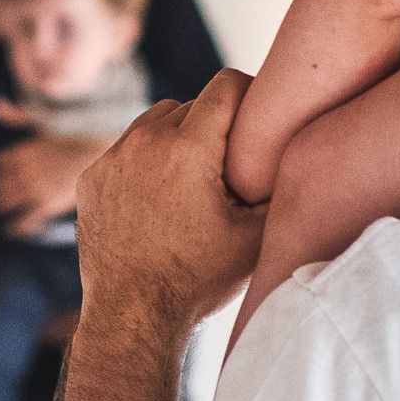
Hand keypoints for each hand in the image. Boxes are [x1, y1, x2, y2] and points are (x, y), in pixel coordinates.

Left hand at [0, 131, 100, 234]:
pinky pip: (24, 221)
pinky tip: (11, 230)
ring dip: (0, 207)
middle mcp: (24, 171)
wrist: (101, 153)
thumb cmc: (76, 136)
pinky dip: (16, 227)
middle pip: (0, 185)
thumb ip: (16, 114)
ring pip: (6, 202)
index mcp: (23, 151)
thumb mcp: (44, 121)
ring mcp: (35, 189)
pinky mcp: (48, 204)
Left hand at [76, 72, 263, 332]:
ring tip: (196, 180)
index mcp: (188, 147)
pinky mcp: (91, 179)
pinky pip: (126, 151)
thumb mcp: (256, 237)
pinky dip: (145, 163)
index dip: (250, 96)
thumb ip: (282, 190)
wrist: (132, 316)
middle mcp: (144, 142)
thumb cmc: (198, 280)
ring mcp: (111, 159)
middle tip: (231, 164)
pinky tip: (161, 198)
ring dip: (177, 139)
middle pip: (191, 104)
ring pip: (155, 122)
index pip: (227, 84)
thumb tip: (308, 157)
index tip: (260, 121)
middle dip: (214, 126)